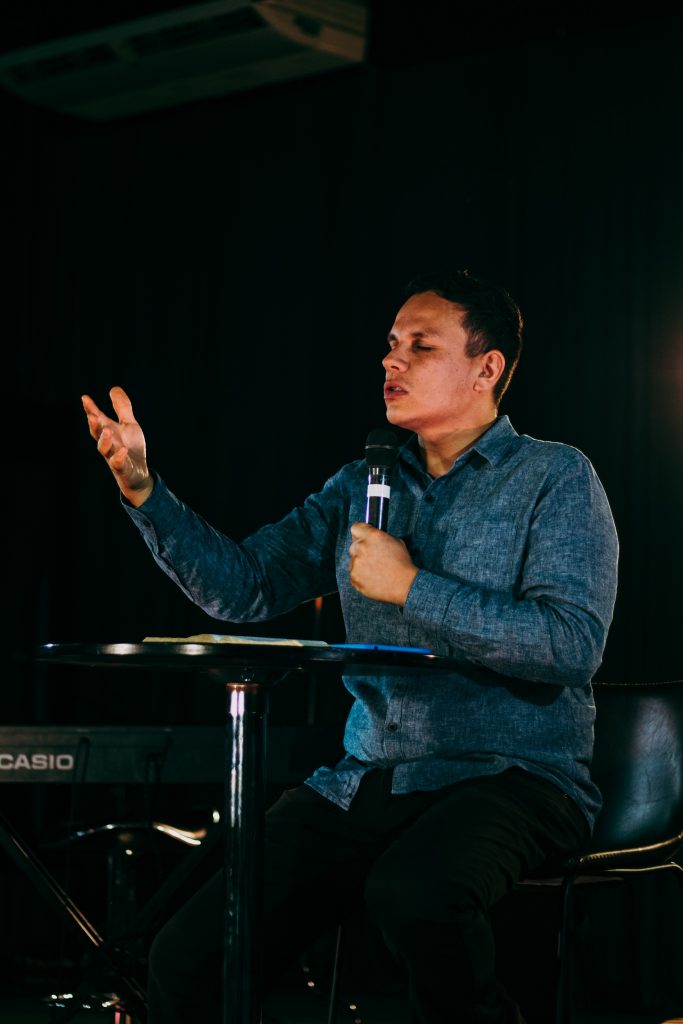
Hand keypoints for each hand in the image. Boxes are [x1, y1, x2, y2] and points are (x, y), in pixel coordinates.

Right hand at [81, 386, 153, 506]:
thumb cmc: (131, 447)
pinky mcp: (122, 469)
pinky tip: (122, 450)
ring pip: (105, 450)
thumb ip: (122, 408)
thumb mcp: (129, 425)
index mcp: (108, 432)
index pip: (98, 419)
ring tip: (107, 430)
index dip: (91, 410)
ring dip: (104, 441)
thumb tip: (114, 388)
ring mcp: (113, 457)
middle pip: (97, 434)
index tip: (85, 398)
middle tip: (92, 415)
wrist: (137, 474)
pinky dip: (119, 458)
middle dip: (94, 425)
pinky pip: (118, 464)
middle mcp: (108, 444)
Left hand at [348, 522, 417, 604]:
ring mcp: (356, 563)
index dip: (360, 532)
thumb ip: (380, 537)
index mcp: (372, 536)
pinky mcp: (354, 577)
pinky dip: (361, 576)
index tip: (362, 536)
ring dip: (361, 564)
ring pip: (354, 561)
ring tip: (376, 570)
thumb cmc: (402, 564)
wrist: (404, 584)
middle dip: (361, 550)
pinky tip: (373, 578)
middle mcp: (361, 548)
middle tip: (372, 557)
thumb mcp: (396, 542)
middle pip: (354, 545)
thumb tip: (372, 536)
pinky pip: (354, 574)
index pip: (356, 528)